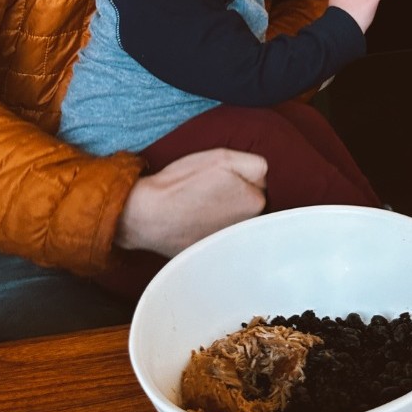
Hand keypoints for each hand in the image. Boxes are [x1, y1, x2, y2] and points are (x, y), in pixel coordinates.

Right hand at [115, 149, 267, 257]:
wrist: (145, 215)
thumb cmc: (181, 183)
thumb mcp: (222, 158)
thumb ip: (254, 164)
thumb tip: (266, 174)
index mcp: (255, 203)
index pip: (260, 183)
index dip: (241, 175)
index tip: (222, 177)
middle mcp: (248, 227)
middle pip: (250, 202)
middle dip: (237, 194)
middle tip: (210, 191)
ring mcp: (230, 243)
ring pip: (236, 218)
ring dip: (225, 211)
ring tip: (201, 206)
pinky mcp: (211, 253)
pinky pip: (220, 234)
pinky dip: (211, 227)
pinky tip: (195, 220)